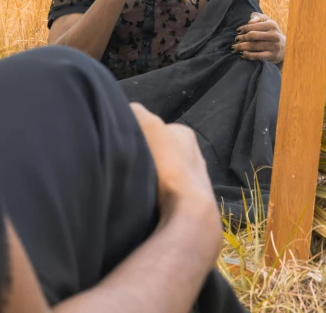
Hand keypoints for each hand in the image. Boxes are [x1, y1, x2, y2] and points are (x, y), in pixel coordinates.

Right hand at [130, 103, 221, 261]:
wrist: (188, 215)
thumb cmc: (167, 166)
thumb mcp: (148, 127)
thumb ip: (138, 113)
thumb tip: (129, 111)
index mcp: (185, 134)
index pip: (157, 129)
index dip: (141, 135)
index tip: (128, 147)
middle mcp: (195, 154)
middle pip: (162, 152)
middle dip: (149, 158)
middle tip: (132, 168)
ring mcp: (197, 182)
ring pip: (167, 175)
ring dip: (154, 181)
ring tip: (139, 189)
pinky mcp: (195, 207)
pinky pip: (170, 197)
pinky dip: (160, 199)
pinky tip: (150, 204)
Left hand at [232, 12, 284, 63]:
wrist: (285, 47)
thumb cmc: (271, 32)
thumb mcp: (267, 22)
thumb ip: (258, 17)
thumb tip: (250, 20)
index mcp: (271, 24)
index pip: (252, 26)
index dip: (243, 28)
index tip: (238, 31)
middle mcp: (274, 35)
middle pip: (251, 36)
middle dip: (241, 38)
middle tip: (236, 40)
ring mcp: (274, 46)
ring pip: (253, 46)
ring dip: (241, 47)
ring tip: (235, 47)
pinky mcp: (273, 56)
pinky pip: (257, 56)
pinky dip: (248, 55)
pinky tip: (243, 54)